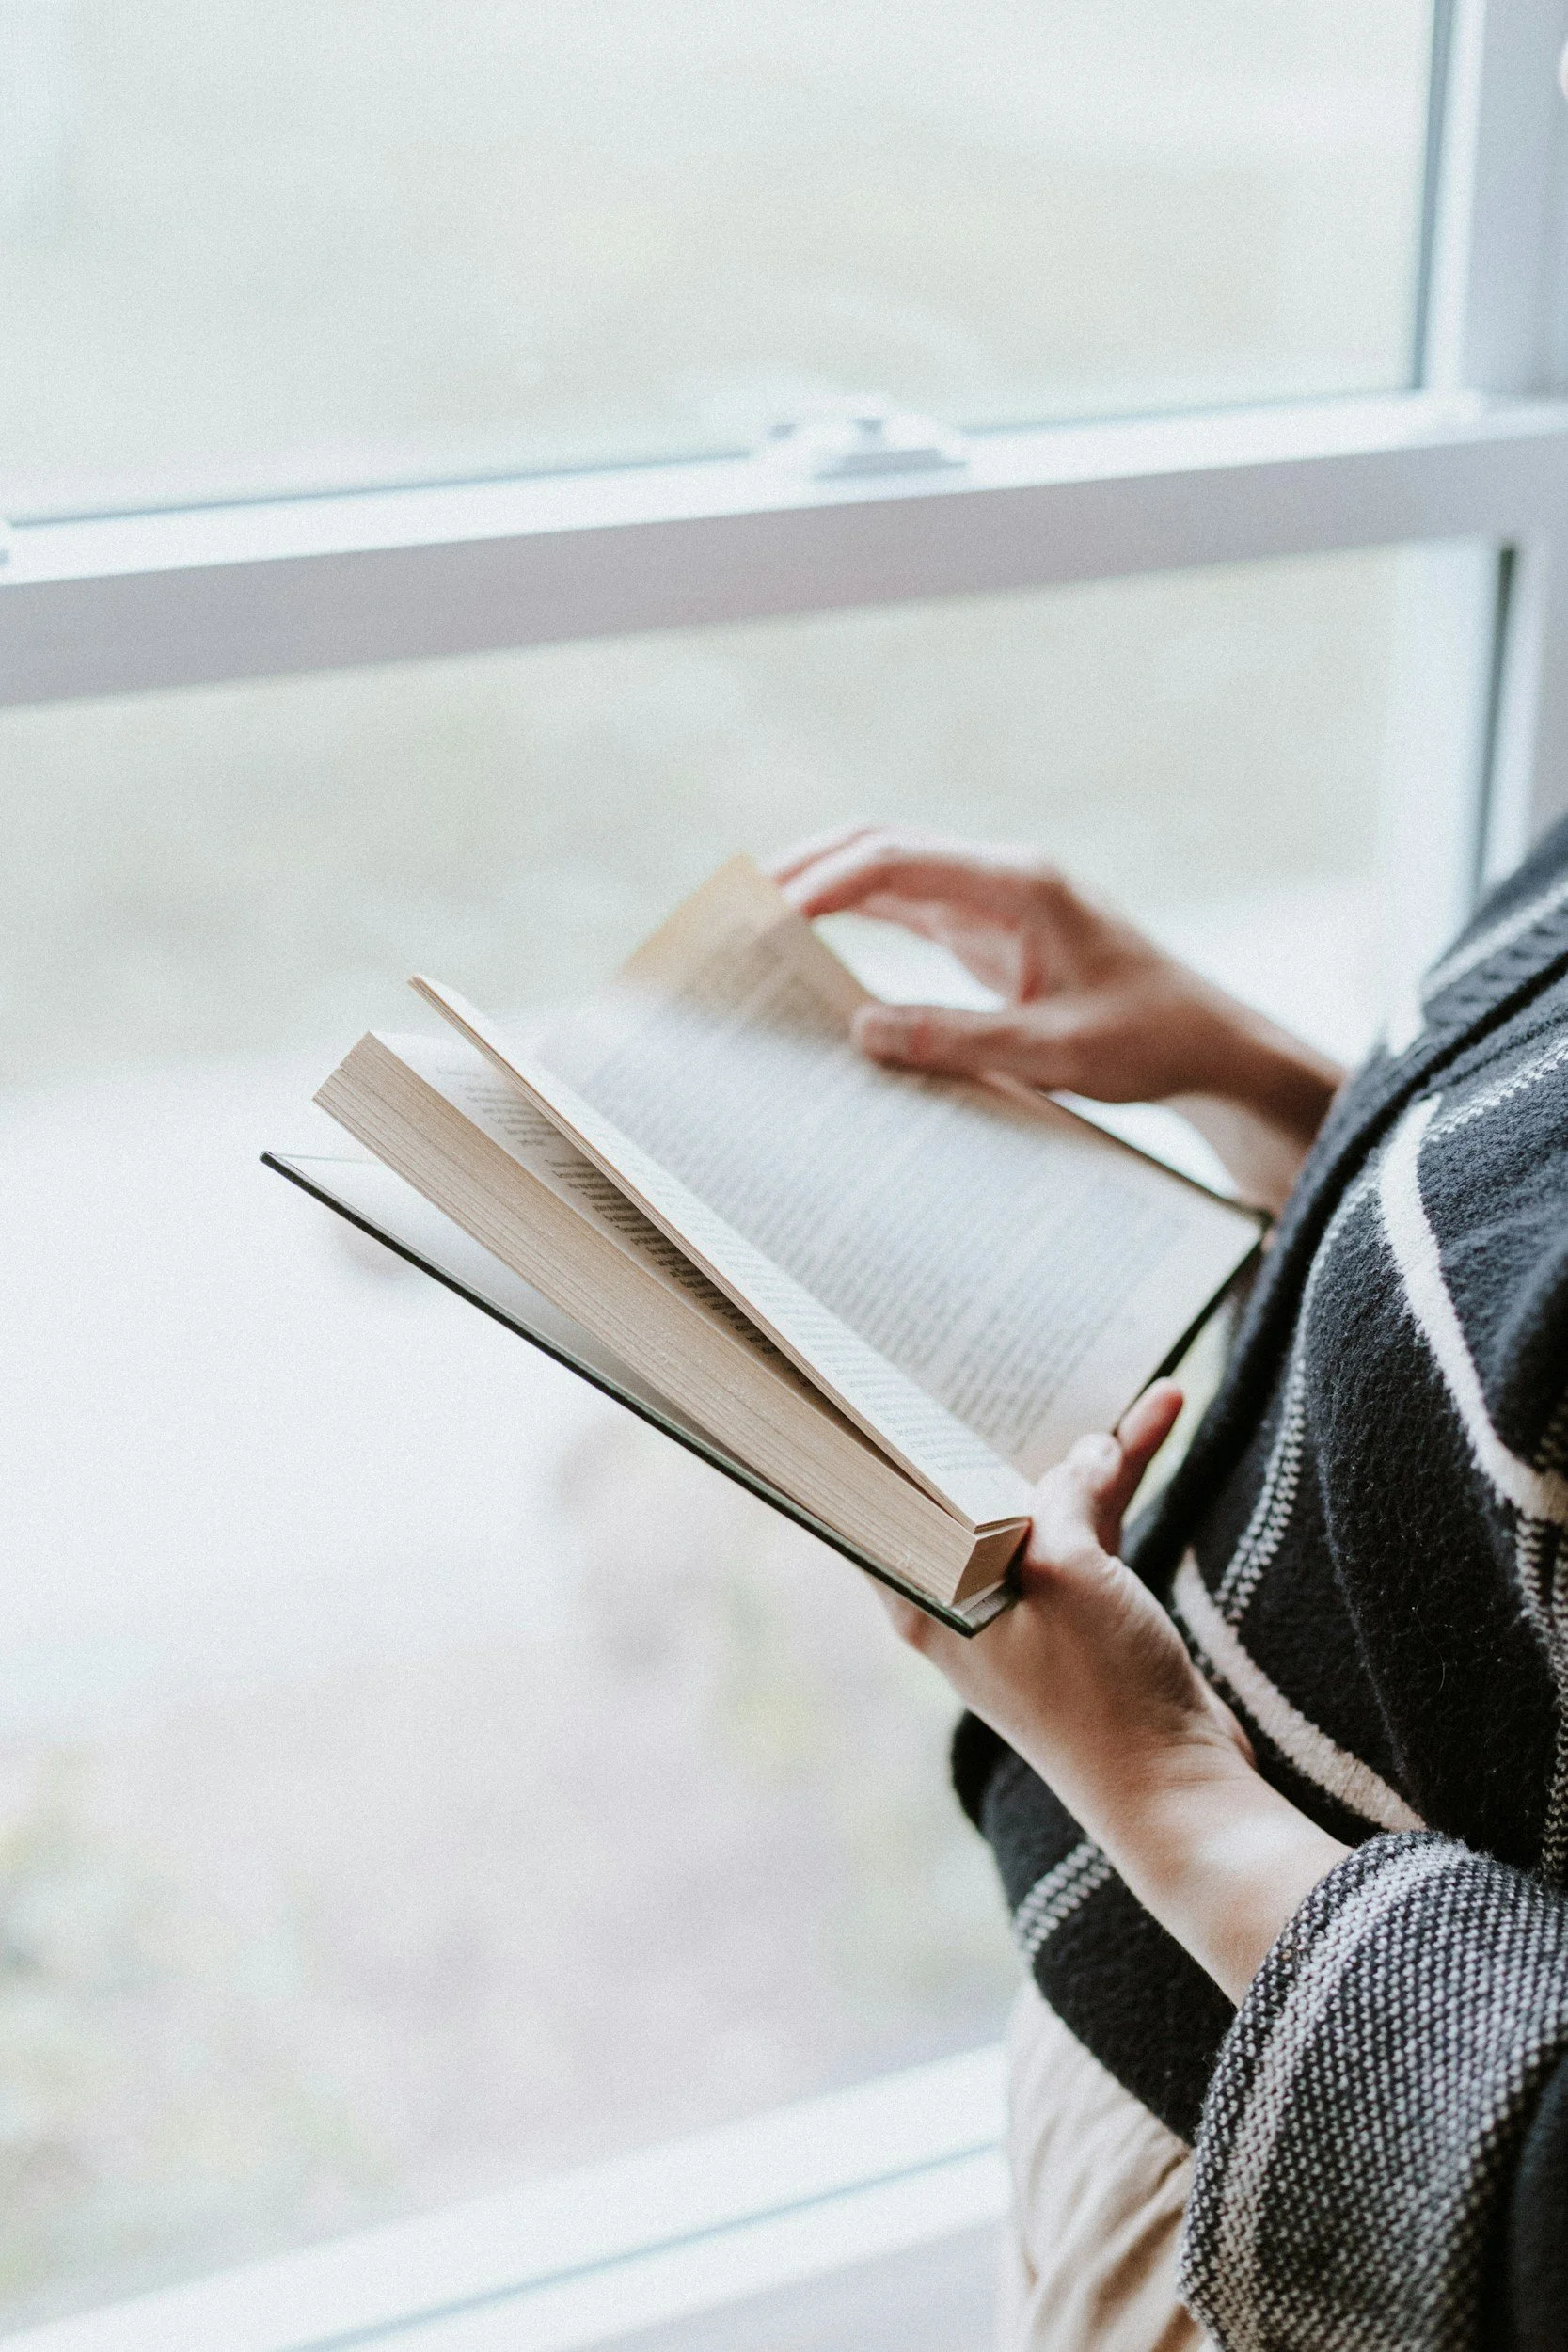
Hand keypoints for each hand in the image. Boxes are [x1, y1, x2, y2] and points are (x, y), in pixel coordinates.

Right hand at [770, 827, 1343, 1211]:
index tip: (768, 910)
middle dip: (808, 868)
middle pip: (883, 847)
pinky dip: (856, 921)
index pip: (900, 861)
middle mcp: (1003, 879)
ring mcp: (996, 902)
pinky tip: (812, 950)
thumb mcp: (1056, 1052)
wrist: (1210, 1046)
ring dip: (825, 889)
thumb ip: (958, 1040)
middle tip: (738, 903)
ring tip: (755, 920)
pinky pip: (909, 913)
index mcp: (1022, 886)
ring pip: (891, 874)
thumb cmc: (1150, 1042)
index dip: (827, 880)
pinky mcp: (992, 934)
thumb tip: (861, 1031)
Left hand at [877, 1382, 1347, 2001]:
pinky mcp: (1082, 1611)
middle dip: (997, 1420)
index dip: (873, 1438)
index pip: (877, 1502)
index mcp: (924, 1596)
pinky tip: (1159, 1418)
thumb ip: (1066, 1497)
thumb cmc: (1098, 1690)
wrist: (1177, 1790)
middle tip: (995, 1346)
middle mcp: (962, 1597)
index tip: (863, 1369)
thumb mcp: (1071, 1569)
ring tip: (1129, 1380)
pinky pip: (1093, 1524)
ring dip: (1088, 1447)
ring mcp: (1025, 1603)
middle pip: (969, 1486)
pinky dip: (1123, 1479)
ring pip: (1045, 1498)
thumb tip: (1088, 1452)